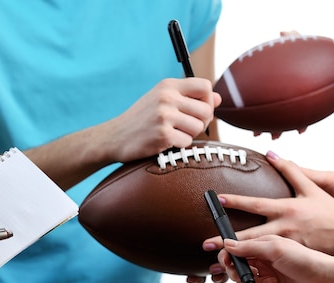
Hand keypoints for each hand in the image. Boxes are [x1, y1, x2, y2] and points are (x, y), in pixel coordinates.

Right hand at [101, 78, 220, 162]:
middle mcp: (167, 98)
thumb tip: (218, 98)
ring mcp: (164, 116)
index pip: (205, 87)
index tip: (198, 110)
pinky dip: (179, 145)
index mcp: (168, 86)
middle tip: (186, 127)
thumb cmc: (141, 119)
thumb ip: (189, 97)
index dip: (208, 101)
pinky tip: (165, 142)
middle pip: (206, 111)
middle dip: (201, 123)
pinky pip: (187, 142)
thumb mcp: (162, 100)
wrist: (115, 137)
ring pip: (198, 128)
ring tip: (173, 134)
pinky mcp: (162, 135)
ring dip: (189, 135)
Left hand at [202, 151, 333, 257]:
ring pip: (255, 254)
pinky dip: (253, 269)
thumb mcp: (313, 188)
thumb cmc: (331, 213)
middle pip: (249, 235)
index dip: (237, 201)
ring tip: (216, 263)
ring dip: (235, 258)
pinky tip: (238, 273)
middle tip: (205, 243)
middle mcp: (284, 228)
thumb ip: (291, 170)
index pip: (256, 204)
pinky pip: (268, 266)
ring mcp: (287, 246)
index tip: (218, 199)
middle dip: (226, 241)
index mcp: (287, 208)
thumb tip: (272, 154)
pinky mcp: (291, 260)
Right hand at [219, 235, 333, 282]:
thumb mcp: (275, 247)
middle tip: (250, 275)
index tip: (227, 263)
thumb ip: (249, 246)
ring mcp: (267, 279)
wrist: (328, 282)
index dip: (227, 258)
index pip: (235, 251)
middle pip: (236, 271)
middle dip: (240, 275)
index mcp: (262, 247)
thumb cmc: (307, 260)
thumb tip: (227, 244)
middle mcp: (263, 262)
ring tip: (270, 282)